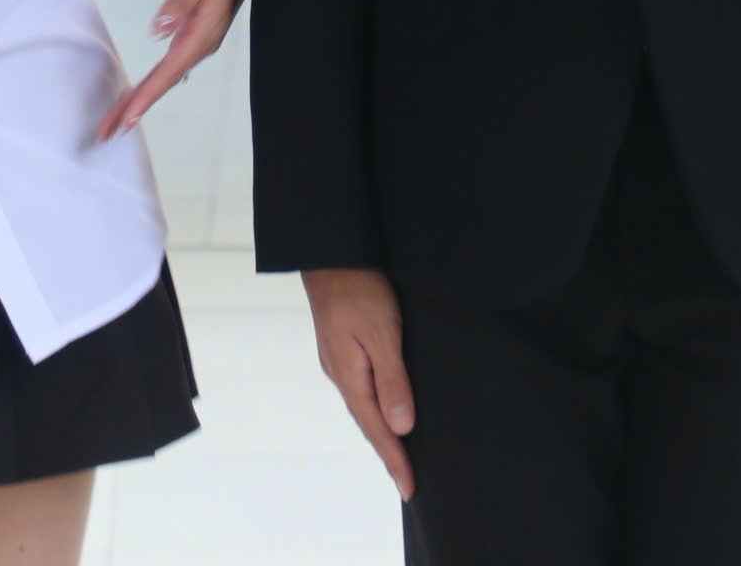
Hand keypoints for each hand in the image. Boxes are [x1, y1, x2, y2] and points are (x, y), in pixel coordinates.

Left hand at [98, 0, 247, 139]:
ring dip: (140, 99)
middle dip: (135, 108)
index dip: (147, 96)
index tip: (126, 119)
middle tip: (106, 132)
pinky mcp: (193, 38)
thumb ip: (179, 1)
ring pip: (164, 78)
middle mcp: (202, 45)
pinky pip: (167, 68)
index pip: (169, 72)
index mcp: (203, 33)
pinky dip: (150, 84)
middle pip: (164, 83)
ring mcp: (198, 44)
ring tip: (114, 120)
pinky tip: (138, 96)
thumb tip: (159, 30)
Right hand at [304, 268, 415, 499]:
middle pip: (367, 422)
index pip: (376, 430)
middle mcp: (340, 373)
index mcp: (349, 377)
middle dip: (388, 452)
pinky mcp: (342, 344)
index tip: (411, 490)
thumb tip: (401, 427)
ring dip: (381, 430)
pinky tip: (385, 404)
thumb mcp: (382, 332)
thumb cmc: (358, 288)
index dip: (395, 460)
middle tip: (408, 481)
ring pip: (363, 405)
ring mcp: (338, 359)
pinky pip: (362, 386)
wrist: (330, 251)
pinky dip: (375, 405)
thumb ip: (392, 380)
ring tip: (399, 452)